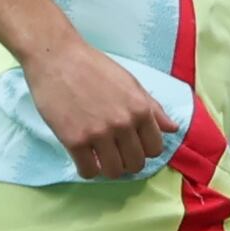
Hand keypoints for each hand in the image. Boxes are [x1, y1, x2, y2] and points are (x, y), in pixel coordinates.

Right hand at [24, 38, 180, 180]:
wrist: (56, 58)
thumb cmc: (92, 67)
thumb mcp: (130, 83)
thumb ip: (152, 108)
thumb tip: (173, 128)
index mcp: (140, 109)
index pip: (155, 149)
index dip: (144, 150)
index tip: (131, 145)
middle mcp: (123, 123)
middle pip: (136, 164)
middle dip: (126, 161)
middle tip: (114, 152)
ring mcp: (99, 133)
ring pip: (114, 172)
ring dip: (108, 168)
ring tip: (99, 156)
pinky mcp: (74, 140)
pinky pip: (88, 172)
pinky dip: (87, 169)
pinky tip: (83, 157)